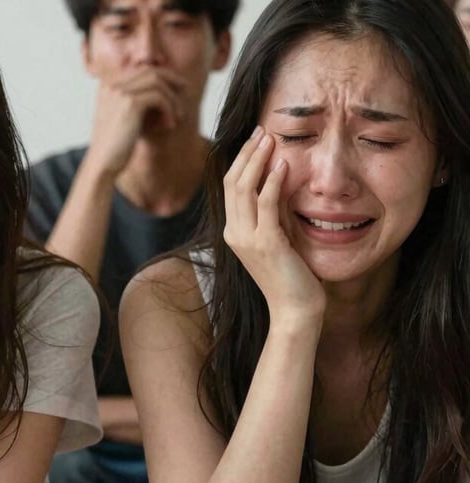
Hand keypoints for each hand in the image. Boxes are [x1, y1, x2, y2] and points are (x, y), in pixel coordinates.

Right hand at [86, 67, 186, 176]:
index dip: (162, 76)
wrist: (102, 163)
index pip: (141, 69)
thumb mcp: (122, 118)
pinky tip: (170, 125)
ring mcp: (120, 92)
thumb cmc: (114, 146)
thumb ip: (135, 101)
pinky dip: (170, 110)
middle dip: (172, 80)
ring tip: (178, 117)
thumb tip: (160, 93)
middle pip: (150, 70)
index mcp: (108, 85)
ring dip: (172, 99)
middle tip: (185, 91)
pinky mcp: (130, 104)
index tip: (176, 87)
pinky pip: (159, 97)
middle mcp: (112, 84)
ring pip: (158, 82)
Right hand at [222, 127, 325, 324]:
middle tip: (262, 130)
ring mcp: (247, 238)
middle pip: (232, 182)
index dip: (242, 160)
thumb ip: (274, 212)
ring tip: (270, 138)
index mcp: (234, 231)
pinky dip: (272, 181)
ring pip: (243, 188)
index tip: (257, 139)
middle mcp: (234, 232)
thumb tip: (280, 179)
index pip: (231, 186)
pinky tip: (282, 164)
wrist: (294, 309)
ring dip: (257, 160)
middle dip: (247, 153)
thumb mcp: (278, 236)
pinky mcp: (266, 243)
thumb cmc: (291, 275)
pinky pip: (265, 204)